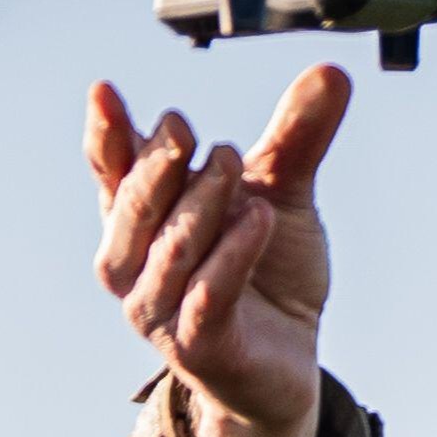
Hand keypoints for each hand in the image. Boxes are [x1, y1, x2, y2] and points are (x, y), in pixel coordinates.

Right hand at [86, 65, 348, 436]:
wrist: (287, 363)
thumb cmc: (266, 275)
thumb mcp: (282, 196)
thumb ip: (295, 139)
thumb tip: (331, 73)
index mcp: (144, 223)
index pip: (112, 174)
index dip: (106, 136)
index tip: (105, 92)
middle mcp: (139, 268)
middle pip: (132, 209)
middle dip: (157, 165)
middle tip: (186, 128)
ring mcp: (164, 313)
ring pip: (169, 253)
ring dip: (200, 205)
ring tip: (236, 162)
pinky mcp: (200, 350)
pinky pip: (207, 299)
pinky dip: (230, 258)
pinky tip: (258, 219)